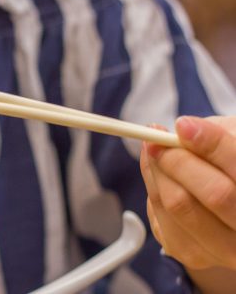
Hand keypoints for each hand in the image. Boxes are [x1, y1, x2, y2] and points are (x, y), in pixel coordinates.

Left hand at [140, 116, 235, 270]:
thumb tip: (183, 130)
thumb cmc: (231, 167)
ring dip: (156, 172)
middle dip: (177, 160)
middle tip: (157, 140)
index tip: (182, 125)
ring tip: (154, 151)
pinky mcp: (194, 255)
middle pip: (214, 194)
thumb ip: (217, 135)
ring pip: (179, 206)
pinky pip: (161, 218)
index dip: (210, 143)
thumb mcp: (232, 140)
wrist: (229, 209)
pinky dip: (152, 190)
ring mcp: (227, 250)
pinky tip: (159, 177)